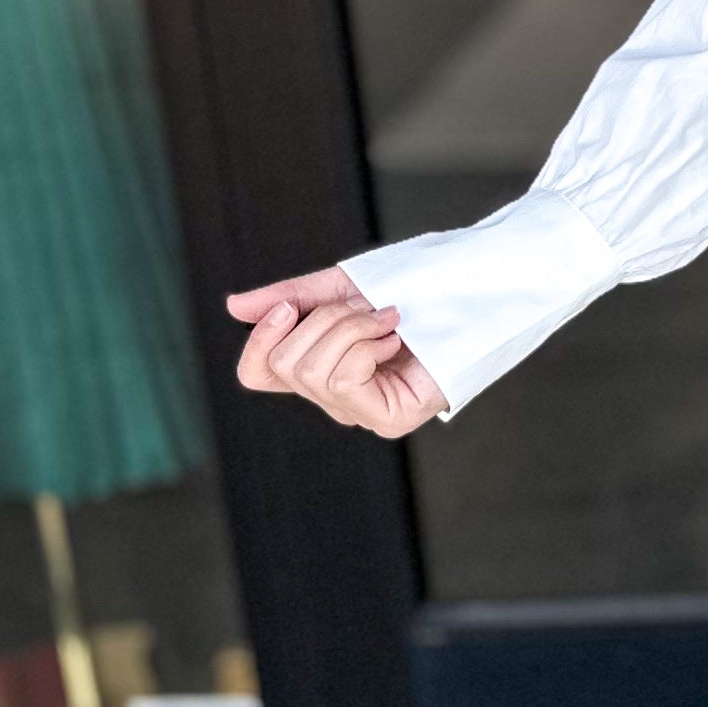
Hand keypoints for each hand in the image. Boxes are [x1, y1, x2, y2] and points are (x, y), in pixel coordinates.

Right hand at [227, 268, 445, 439]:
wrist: (473, 286)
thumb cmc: (417, 287)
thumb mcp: (343, 286)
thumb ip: (293, 298)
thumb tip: (234, 307)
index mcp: (320, 367)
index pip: (257, 373)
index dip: (259, 340)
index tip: (287, 308)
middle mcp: (335, 396)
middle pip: (284, 364)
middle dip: (324, 321)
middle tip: (368, 308)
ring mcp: (363, 412)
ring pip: (311, 370)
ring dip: (350, 329)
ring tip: (389, 321)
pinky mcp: (389, 420)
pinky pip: (342, 380)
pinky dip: (365, 348)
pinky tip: (397, 342)